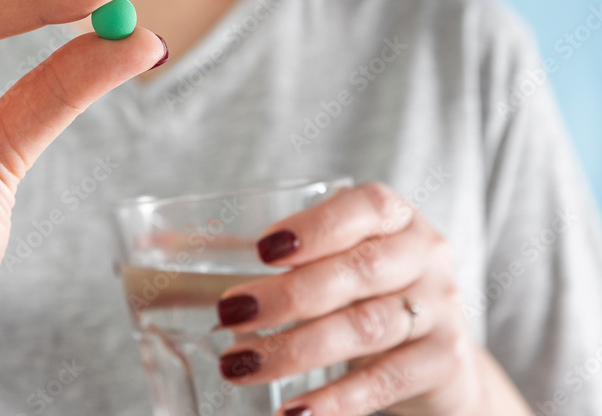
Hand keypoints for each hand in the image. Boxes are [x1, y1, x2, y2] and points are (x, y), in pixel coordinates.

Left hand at [214, 182, 530, 415]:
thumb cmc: (358, 295)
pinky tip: (294, 413)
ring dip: (296, 348)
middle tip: (230, 314)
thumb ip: (250, 255)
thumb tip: (155, 247)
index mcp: (392, 216)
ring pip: (367, 327)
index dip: (315, 227)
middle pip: (359, 270)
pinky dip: (335, 399)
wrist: (438, 360)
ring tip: (240, 364)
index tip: (262, 252)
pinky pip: (386, 381)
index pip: (363, 206)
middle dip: (288, 295)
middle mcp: (424, 255)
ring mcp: (441, 309)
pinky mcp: (445, 363)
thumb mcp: (323, 264)